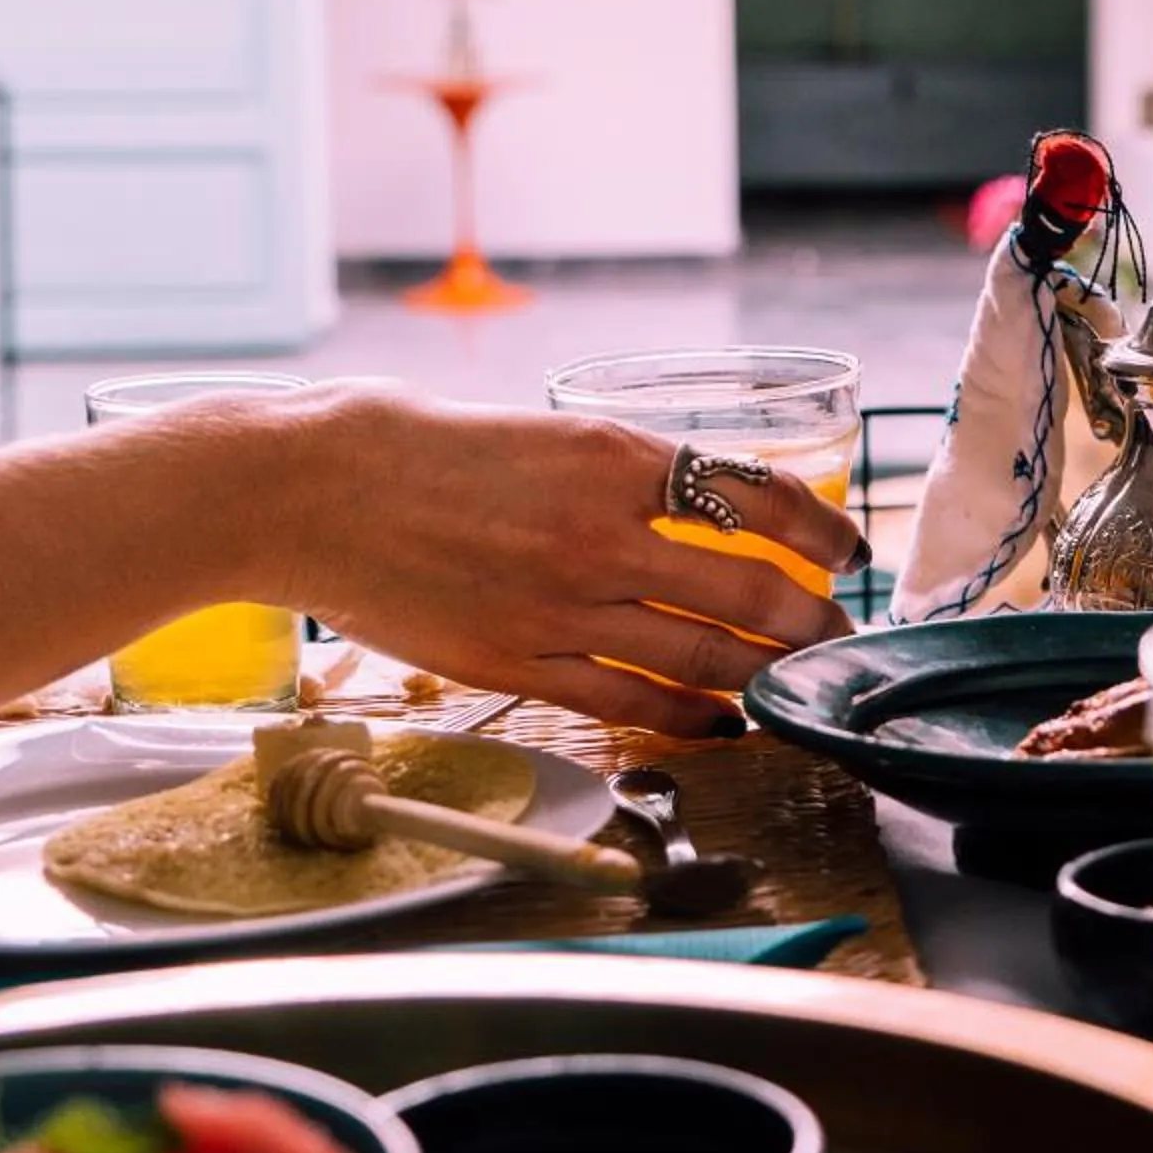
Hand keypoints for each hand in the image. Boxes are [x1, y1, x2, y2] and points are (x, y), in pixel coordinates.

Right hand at [254, 388, 864, 735]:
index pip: (758, 497)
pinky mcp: (517, 661)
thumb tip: (693, 502)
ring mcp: (561, 605)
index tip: (845, 547)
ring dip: (765, 674)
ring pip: (703, 658)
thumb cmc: (417, 447)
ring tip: (796, 682)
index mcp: (614, 456)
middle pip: (750, 592)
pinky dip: (691, 718)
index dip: (820, 529)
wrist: (307, 489)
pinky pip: (630, 704)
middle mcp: (602, 533)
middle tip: (835, 634)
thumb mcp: (543, 429)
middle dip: (809, 621)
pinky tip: (722, 723)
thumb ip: (619, 471)